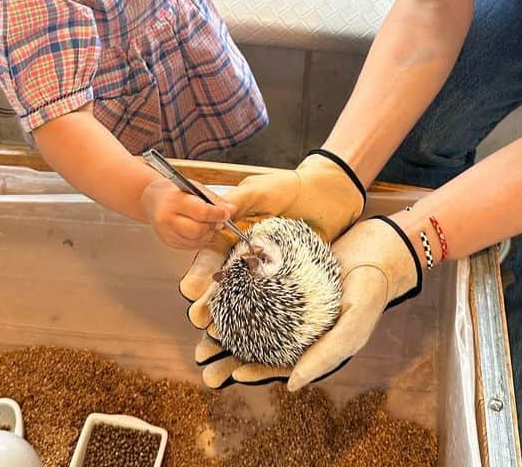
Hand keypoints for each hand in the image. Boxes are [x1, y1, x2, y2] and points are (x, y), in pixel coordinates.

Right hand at [140, 178, 234, 249]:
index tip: (226, 214)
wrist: (153, 200)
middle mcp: (168, 218)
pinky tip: (200, 230)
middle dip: (212, 226)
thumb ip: (214, 200)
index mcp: (175, 200)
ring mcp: (166, 232)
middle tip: (218, 220)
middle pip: (198, 230)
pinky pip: (190, 247)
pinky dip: (200, 240)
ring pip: (196, 240)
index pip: (201, 212)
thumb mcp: (195, 188)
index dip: (217, 214)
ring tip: (208, 224)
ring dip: (208, 234)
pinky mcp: (168, 242)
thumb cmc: (176, 192)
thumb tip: (231, 210)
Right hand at [178, 150, 365, 320]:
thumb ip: (237, 202)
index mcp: (233, 234)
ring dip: (229, 317)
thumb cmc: (290, 187)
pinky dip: (262, 319)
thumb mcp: (261, 191)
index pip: (212, 258)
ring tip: (217, 334)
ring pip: (245, 298)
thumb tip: (214, 214)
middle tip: (199, 318)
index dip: (200, 274)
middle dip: (209, 303)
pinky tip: (253, 334)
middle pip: (224, 283)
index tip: (191, 291)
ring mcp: (268, 272)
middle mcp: (247, 257)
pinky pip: (274, 302)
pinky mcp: (289, 282)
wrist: (330, 192)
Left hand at [192, 216, 421, 390]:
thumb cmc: (372, 290)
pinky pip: (263, 286)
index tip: (230, 372)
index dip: (255, 370)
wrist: (382, 246)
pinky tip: (225, 287)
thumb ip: (325, 354)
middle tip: (203, 352)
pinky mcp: (292, 274)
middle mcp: (304, 325)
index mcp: (318, 344)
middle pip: (262, 341)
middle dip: (232, 349)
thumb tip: (292, 384)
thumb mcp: (353, 324)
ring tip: (205, 324)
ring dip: (233, 320)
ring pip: (258, 315)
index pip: (281, 364)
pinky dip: (245, 290)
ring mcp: (296, 300)